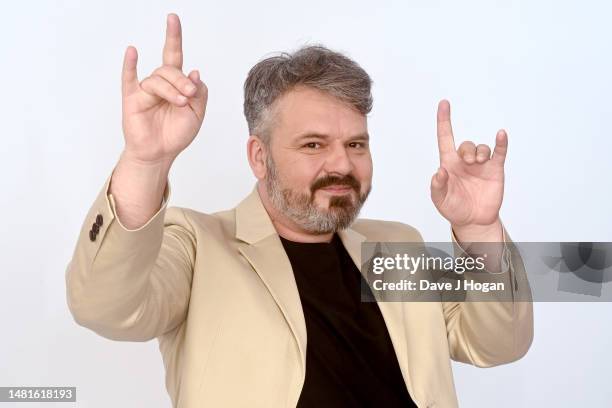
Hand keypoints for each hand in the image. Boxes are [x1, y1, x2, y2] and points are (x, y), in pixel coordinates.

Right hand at [121, 13, 207, 164]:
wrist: (160, 154)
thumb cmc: (176, 134)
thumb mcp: (197, 114)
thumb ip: (200, 94)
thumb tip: (195, 72)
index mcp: (176, 84)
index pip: (174, 56)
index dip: (173, 37)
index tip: (173, 18)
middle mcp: (160, 83)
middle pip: (169, 69)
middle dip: (182, 80)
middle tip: (190, 95)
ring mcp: (145, 90)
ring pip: (157, 79)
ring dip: (171, 89)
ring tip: (180, 103)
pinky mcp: (132, 99)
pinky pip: (129, 79)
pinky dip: (130, 65)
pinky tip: (133, 52)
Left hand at [430, 100, 505, 232]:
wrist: (474, 221)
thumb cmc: (454, 208)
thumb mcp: (440, 199)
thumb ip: (437, 186)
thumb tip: (439, 172)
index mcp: (449, 164)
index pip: (445, 138)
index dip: (444, 121)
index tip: (444, 103)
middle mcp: (465, 161)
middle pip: (465, 145)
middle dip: (467, 150)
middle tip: (469, 163)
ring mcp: (481, 165)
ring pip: (481, 148)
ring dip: (480, 152)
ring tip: (478, 163)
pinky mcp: (495, 170)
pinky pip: (499, 152)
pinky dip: (501, 143)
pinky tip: (501, 135)